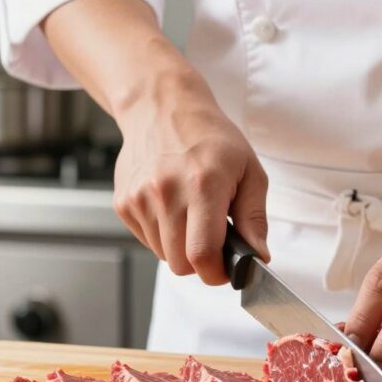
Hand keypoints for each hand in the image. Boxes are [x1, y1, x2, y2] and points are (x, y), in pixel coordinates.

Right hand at [112, 70, 269, 284]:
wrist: (162, 108)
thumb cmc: (210, 137)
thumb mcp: (249, 171)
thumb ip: (255, 218)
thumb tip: (258, 257)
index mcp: (203, 185)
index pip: (202, 255)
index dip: (216, 273)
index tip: (225, 269)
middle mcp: (166, 192)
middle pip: (181, 264)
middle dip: (200, 261)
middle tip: (212, 237)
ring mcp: (140, 198)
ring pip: (163, 255)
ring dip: (180, 247)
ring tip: (190, 214)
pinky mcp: (123, 203)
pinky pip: (146, 240)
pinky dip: (162, 234)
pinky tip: (171, 206)